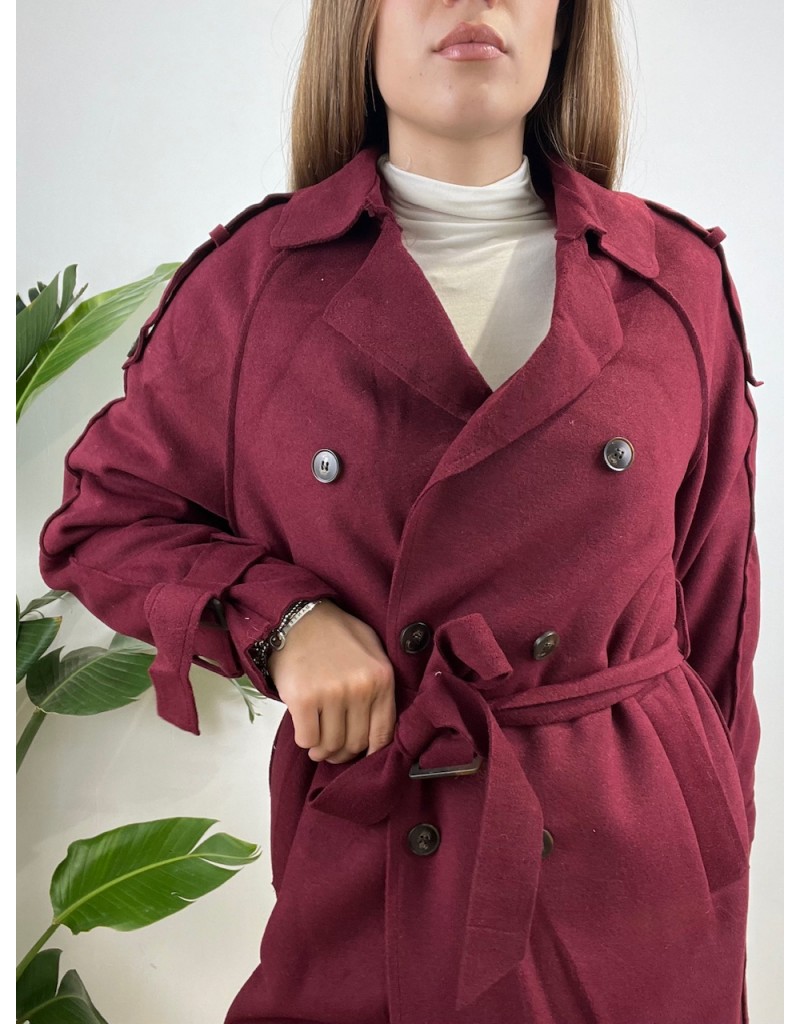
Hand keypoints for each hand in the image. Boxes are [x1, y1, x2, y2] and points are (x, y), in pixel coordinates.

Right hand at [267, 599, 396, 763]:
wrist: (298, 617)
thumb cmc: (334, 633)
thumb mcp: (371, 649)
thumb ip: (380, 685)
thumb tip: (380, 728)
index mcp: (381, 678)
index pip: (383, 734)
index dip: (371, 752)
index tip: (360, 753)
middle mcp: (360, 688)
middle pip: (355, 743)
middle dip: (343, 752)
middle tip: (333, 749)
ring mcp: (332, 694)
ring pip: (330, 745)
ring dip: (322, 750)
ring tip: (318, 744)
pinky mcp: (304, 699)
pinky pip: (308, 739)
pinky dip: (306, 741)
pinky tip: (306, 729)